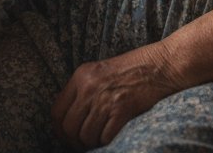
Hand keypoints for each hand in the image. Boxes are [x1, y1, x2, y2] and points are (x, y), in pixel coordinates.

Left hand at [52, 45, 178, 151]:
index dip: (59, 129)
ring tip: (98, 139)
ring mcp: (104, 99)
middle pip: (68, 127)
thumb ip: (82, 91)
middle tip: (82, 145)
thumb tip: (69, 118)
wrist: (155, 66)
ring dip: (91, 143)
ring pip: (85, 135)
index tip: (65, 137)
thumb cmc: (128, 70)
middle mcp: (88, 88)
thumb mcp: (97, 72)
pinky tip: (110, 136)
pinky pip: (104, 137)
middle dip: (73, 142)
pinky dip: (106, 142)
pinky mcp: (121, 110)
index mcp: (80, 76)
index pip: (56, 111)